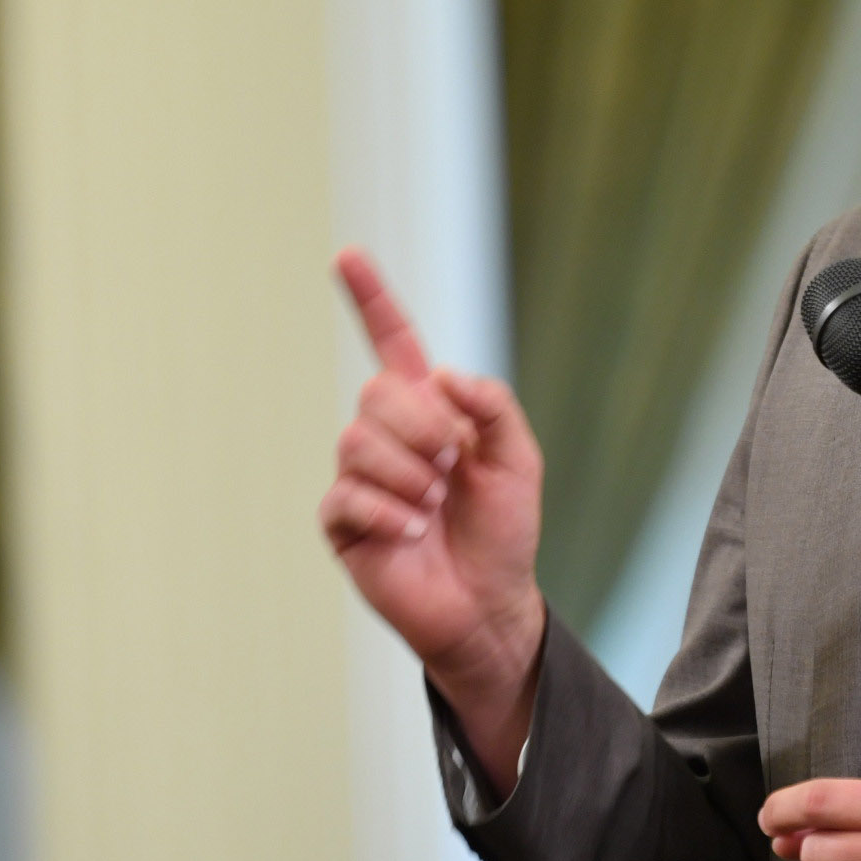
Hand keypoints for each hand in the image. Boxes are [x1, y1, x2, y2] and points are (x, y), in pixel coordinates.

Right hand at [321, 248, 546, 786]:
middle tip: (452, 467)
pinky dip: (389, 512)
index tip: (346, 255)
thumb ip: (491, 406)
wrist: (489, 605)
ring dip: (410, 476)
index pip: (391, 341)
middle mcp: (386, 435)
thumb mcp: (518, 459)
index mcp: (427, 409)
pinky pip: (347, 495)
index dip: (370, 298)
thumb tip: (440, 377)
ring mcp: (359, 477)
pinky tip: (410, 531)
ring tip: (434, 509)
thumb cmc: (503, 532)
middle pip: (376, 392)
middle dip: (422, 426)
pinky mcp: (342, 522)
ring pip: (358, 441)